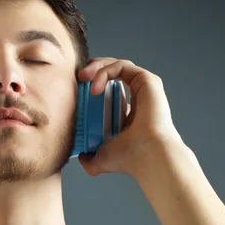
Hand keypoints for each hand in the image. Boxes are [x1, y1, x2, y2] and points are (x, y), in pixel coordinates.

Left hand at [76, 58, 183, 175]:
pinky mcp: (148, 81)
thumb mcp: (101, 157)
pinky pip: (122, 67)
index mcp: (129, 112)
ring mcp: (144, 88)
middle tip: (78, 77)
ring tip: (83, 77)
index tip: (76, 90)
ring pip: (117, 65)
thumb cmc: (129, 157)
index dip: (91, 84)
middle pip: (112, 72)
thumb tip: (82, 158)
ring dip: (97, 67)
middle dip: (93, 70)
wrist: (146, 154)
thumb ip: (90, 159)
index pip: (109, 89)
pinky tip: (95, 87)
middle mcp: (138, 98)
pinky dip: (105, 72)